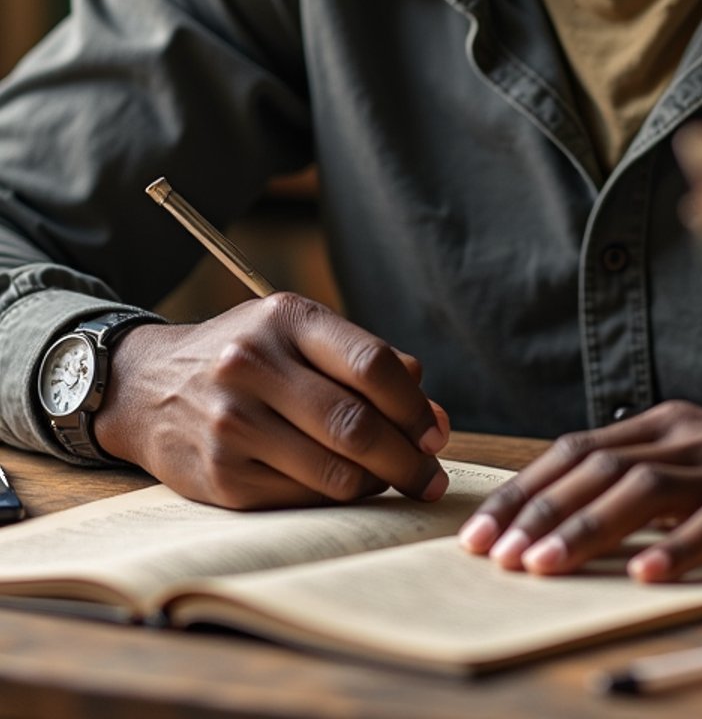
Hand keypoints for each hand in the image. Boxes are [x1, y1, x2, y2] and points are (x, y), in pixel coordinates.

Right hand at [92, 293, 449, 509]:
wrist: (148, 387)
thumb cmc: (250, 358)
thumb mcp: (301, 336)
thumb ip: (371, 368)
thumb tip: (436, 421)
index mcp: (284, 318)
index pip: (372, 364)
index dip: (414, 407)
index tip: (435, 435)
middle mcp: (252, 365)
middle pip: (356, 425)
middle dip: (407, 460)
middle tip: (431, 479)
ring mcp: (231, 423)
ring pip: (334, 472)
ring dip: (376, 485)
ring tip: (389, 483)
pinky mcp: (220, 476)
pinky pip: (301, 499)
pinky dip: (335, 500)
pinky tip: (343, 489)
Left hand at [458, 400, 701, 580]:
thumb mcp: (688, 465)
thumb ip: (635, 476)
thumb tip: (556, 515)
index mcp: (664, 424)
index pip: (576, 451)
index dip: (525, 490)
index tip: (481, 529)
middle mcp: (688, 437)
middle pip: (598, 469)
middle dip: (538, 511)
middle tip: (494, 554)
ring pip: (645, 493)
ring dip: (586, 529)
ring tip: (542, 566)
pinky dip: (676, 549)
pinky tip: (642, 575)